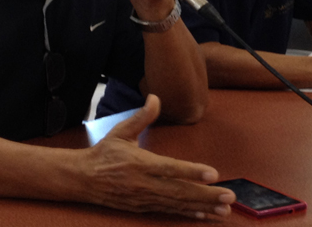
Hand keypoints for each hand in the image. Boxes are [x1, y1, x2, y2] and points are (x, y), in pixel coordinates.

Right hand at [82, 95, 234, 218]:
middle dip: (206, 195)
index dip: (192, 171)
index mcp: (141, 163)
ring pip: (178, 204)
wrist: (82, 179)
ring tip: (224, 210)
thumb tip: (155, 97)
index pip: (170, 168)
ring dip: (202, 207)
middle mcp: (145, 183)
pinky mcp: (144, 207)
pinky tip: (204, 215)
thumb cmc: (105, 153)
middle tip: (229, 197)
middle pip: (180, 191)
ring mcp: (145, 198)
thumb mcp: (121, 131)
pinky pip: (169, 211)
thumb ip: (142, 116)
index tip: (213, 174)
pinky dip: (187, 213)